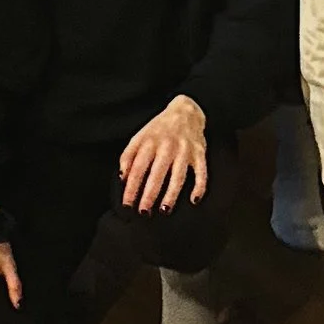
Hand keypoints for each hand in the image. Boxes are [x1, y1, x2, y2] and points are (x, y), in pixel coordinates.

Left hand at [117, 95, 207, 213]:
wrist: (186, 111)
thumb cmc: (159, 128)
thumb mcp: (139, 136)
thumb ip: (128, 155)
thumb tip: (122, 177)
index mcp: (149, 142)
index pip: (138, 168)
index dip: (131, 187)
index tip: (127, 204)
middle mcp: (167, 146)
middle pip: (157, 173)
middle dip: (149, 194)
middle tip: (143, 212)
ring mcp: (185, 150)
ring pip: (178, 175)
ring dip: (171, 193)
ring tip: (164, 209)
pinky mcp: (199, 153)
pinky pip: (201, 172)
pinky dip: (199, 186)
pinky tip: (194, 199)